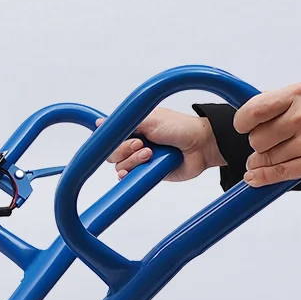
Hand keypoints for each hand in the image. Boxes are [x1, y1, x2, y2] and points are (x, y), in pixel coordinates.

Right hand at [106, 109, 223, 181]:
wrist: (200, 145)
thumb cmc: (180, 128)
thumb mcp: (150, 119)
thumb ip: (125, 122)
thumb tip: (99, 122)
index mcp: (135, 129)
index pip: (111, 137)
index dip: (111, 139)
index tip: (120, 137)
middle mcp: (136, 144)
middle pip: (113, 154)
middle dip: (124, 151)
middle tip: (141, 145)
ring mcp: (141, 160)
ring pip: (120, 167)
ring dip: (132, 162)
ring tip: (150, 155)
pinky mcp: (147, 174)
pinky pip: (130, 180)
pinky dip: (130, 176)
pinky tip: (138, 170)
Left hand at [234, 82, 300, 185]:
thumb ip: (280, 103)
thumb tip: (246, 116)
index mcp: (300, 93)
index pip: (252, 111)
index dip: (243, 123)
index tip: (245, 127)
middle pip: (256, 139)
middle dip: (258, 144)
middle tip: (270, 143)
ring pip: (266, 158)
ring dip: (262, 161)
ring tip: (270, 157)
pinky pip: (277, 173)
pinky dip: (261, 178)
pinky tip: (254, 177)